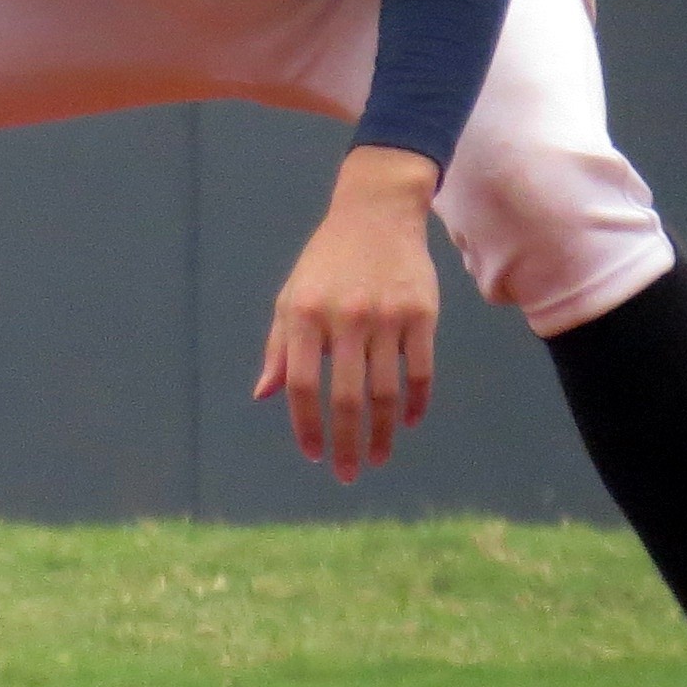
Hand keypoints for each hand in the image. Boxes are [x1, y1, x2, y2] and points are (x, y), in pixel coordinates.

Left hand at [253, 146, 442, 481]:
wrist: (374, 213)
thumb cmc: (325, 262)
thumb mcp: (290, 296)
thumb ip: (279, 348)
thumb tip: (264, 395)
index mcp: (304, 315)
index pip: (303, 385)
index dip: (306, 425)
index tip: (313, 454)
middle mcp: (344, 318)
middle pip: (347, 398)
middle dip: (347, 443)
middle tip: (348, 474)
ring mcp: (386, 316)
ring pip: (386, 392)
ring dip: (382, 433)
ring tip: (377, 458)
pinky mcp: (421, 313)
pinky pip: (420, 370)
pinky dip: (415, 402)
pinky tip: (406, 422)